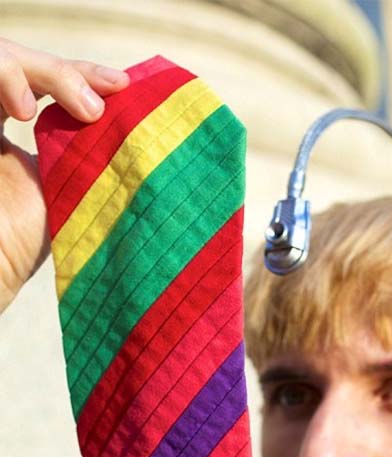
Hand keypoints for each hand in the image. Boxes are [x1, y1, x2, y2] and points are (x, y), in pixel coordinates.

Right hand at [0, 38, 129, 313]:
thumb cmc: (30, 240)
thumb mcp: (73, 188)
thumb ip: (94, 155)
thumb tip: (152, 135)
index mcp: (19, 127)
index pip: (50, 81)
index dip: (84, 75)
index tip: (123, 87)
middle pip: (27, 63)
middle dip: (68, 72)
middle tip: (103, 102)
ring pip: (4, 58)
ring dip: (44, 72)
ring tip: (76, 110)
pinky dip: (4, 77)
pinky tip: (24, 110)